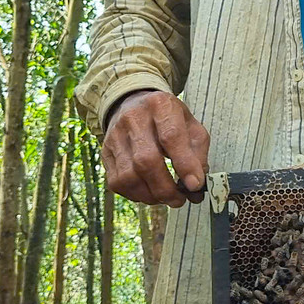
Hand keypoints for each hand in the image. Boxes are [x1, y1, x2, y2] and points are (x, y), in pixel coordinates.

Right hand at [102, 89, 209, 205]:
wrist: (134, 104)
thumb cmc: (167, 118)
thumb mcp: (190, 125)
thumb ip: (198, 153)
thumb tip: (196, 185)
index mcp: (160, 105)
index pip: (171, 136)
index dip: (184, 164)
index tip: (195, 185)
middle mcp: (133, 118)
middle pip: (146, 160)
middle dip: (165, 188)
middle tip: (179, 199)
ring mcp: (115, 136)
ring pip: (128, 176)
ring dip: (150, 195)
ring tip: (165, 198)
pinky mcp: (105, 152)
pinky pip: (116, 182)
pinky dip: (135, 195)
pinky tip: (149, 193)